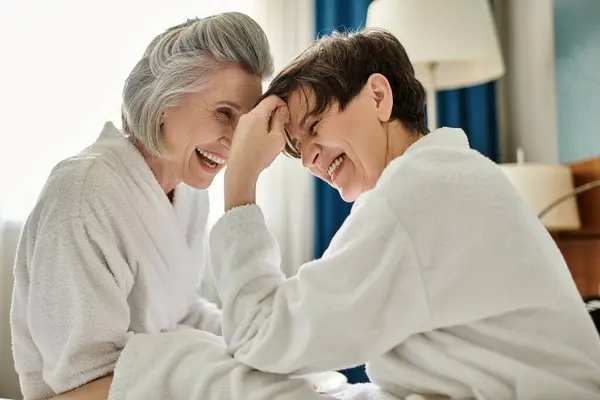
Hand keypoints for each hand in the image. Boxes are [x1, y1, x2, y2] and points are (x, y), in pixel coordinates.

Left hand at [224, 96, 288, 210]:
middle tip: (282, 130)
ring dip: (268, 124)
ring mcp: (241, 125)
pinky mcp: (238, 133)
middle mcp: (246, 116)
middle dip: (275, 115)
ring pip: (258, 118)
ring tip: (272, 141)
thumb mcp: (277, 138)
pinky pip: (252, 126)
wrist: (240, 170)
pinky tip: (263, 145)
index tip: (286, 117)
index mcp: (256, 114)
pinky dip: (260, 131)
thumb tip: (281, 110)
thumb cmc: (259, 156)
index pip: (272, 99)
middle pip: (264, 108)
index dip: (282, 104)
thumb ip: (280, 120)